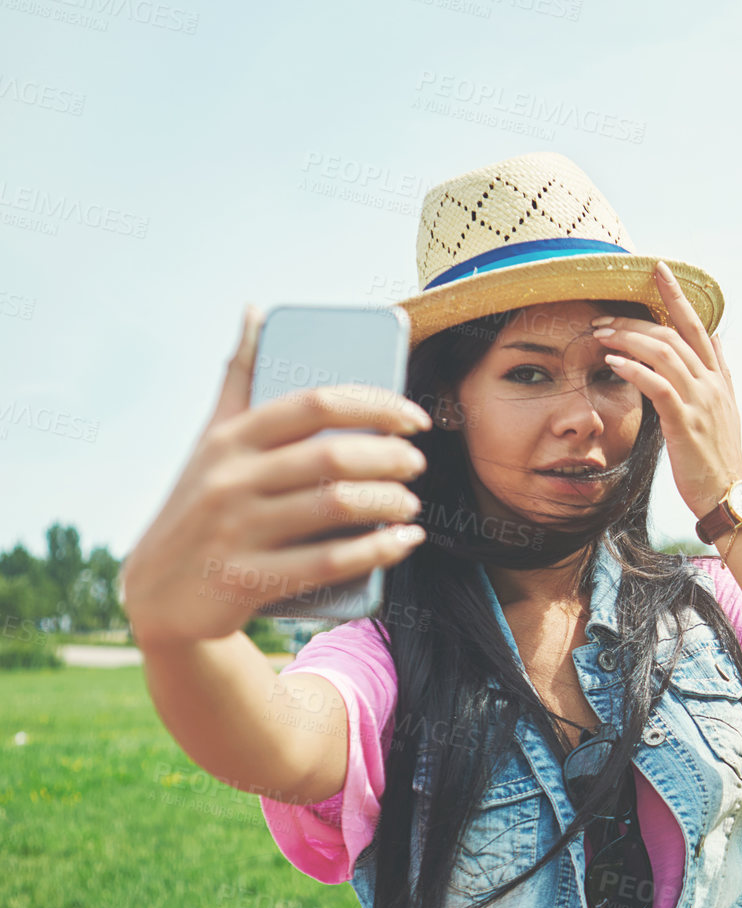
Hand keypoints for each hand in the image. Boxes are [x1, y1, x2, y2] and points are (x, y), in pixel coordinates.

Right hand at [119, 304, 433, 647]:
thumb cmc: (200, 507)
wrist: (158, 596)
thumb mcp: (212, 440)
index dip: (375, 406)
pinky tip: (405, 542)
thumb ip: (239, 378)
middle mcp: (230, 480)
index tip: (414, 418)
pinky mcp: (244, 581)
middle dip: (390, 459)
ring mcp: (235, 532)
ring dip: (388, 504)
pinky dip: (377, 552)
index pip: (314, 404)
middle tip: (417, 464)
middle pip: (332, 457)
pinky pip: (326, 563)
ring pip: (334, 507)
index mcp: (231, 439)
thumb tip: (254, 311)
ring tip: (411, 505)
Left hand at [590, 262, 741, 521]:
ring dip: (629, 340)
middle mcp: (711, 384)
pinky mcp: (685, 422)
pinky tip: (614, 362)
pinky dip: (635, 369)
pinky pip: (659, 386)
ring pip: (664, 354)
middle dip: (637, 320)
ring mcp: (700, 401)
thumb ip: (718, 371)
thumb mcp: (725, 407)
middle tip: (604, 316)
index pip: (697, 326)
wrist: (729, 494)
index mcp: (717, 378)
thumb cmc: (718, 456)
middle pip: (674, 335)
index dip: (678, 296)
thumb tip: (716, 338)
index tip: (658, 270)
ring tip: (601, 335)